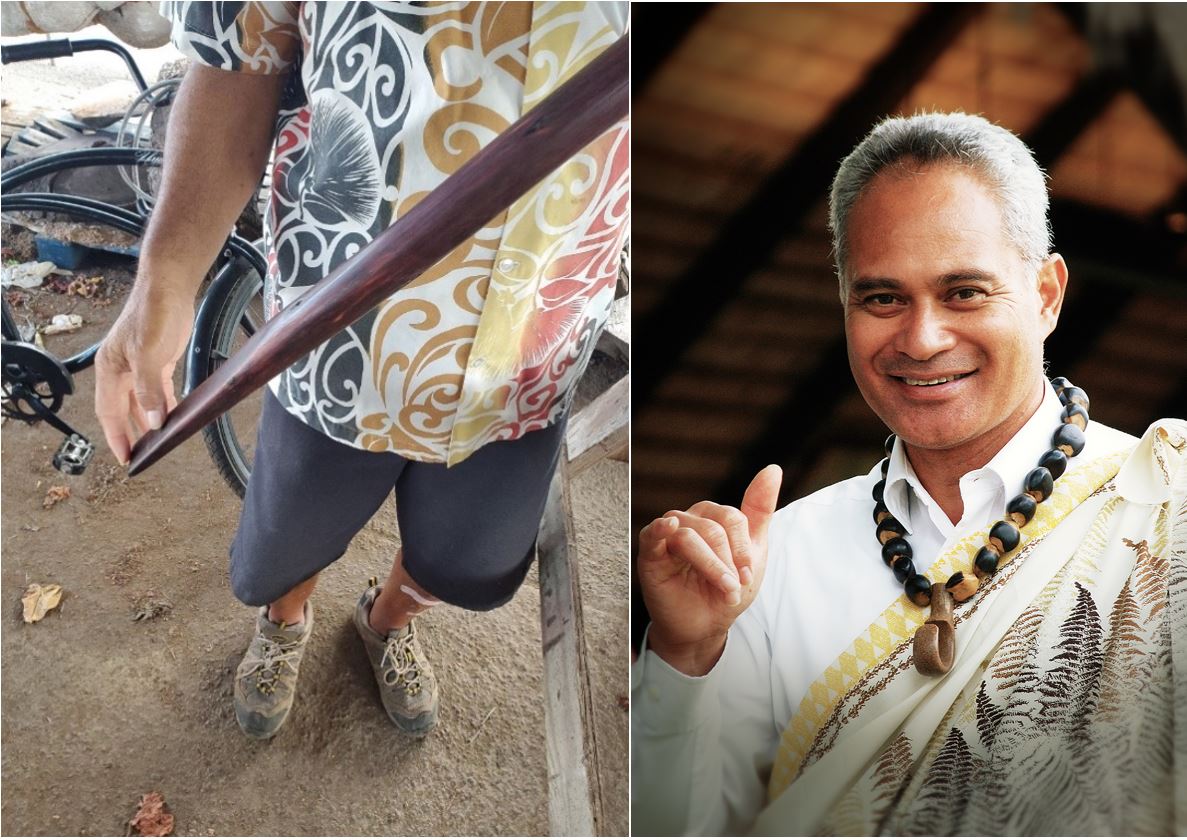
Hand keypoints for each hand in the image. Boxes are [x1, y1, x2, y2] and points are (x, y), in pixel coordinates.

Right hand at [94, 285, 193, 464]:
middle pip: (122, 410)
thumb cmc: (152, 315)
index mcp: (109, 370)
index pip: (108, 412)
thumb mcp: (148, 354)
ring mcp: (139, 365)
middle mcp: (121, 370)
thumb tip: (152, 421)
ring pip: (140, 401)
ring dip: (147, 420)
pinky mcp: (158, 360)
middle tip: (141, 455)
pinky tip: (170, 416)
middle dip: (130, 433)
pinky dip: (162, 404)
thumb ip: (148, 389)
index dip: (116, 436)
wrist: (169, 288)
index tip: (125, 458)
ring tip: (156, 442)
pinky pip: (157, 390)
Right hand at [638, 464, 782, 674]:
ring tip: (722, 589)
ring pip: (690, 536)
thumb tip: (772, 469)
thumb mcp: (752, 551)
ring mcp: (668, 535)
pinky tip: (669, 528)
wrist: (705, 626)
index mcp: (712, 516)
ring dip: (712, 567)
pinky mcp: (650, 553)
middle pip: (713, 528)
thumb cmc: (726, 588)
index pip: (732, 518)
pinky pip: (653, 533)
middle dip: (728, 562)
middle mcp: (689, 520)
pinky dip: (661, 528)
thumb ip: (760, 509)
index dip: (743, 548)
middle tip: (733, 587)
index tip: (747, 575)